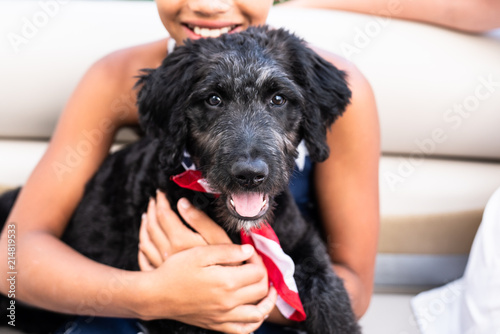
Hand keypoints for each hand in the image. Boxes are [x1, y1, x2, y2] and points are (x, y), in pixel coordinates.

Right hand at [137, 191, 275, 332]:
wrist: (156, 296)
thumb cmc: (175, 271)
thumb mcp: (199, 253)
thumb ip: (227, 251)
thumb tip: (249, 250)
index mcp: (226, 282)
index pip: (258, 271)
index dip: (258, 260)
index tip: (250, 254)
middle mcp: (228, 302)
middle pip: (261, 290)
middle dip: (263, 275)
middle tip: (255, 266)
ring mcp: (223, 317)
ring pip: (258, 313)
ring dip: (266, 301)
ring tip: (267, 291)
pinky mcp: (217, 325)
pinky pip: (244, 330)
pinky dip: (254, 322)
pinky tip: (255, 312)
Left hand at [138, 191, 232, 269]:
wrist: (227, 292)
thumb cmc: (227, 265)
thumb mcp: (219, 238)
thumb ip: (200, 220)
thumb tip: (182, 203)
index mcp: (180, 241)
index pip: (164, 215)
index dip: (161, 201)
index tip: (161, 193)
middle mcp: (168, 254)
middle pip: (152, 226)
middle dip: (152, 210)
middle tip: (153, 200)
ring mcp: (163, 266)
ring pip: (146, 242)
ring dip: (145, 226)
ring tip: (147, 216)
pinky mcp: (163, 278)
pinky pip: (145, 260)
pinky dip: (142, 248)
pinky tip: (144, 244)